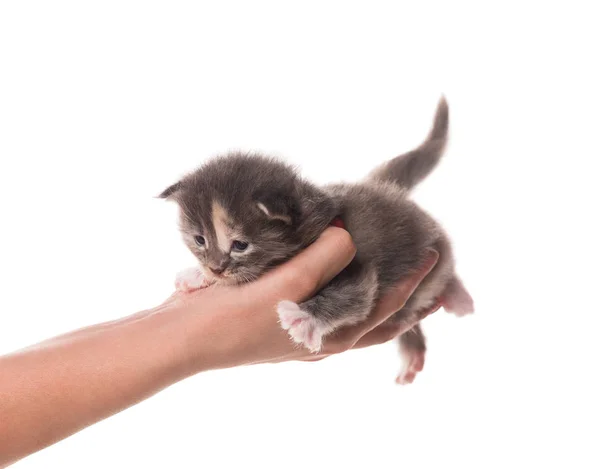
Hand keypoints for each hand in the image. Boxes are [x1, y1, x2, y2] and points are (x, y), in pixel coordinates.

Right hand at [159, 227, 439, 374]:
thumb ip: (324, 258)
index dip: (413, 283)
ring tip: (387, 268)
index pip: (386, 310)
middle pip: (376, 320)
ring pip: (349, 310)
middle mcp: (320, 339)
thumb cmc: (234, 318)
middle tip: (428, 275)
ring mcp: (300, 331)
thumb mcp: (286, 284)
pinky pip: (320, 299)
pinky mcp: (279, 317)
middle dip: (405, 299)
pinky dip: (337, 284)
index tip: (433, 254)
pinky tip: (331, 264)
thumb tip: (349, 235)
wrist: (183, 338)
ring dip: (372, 292)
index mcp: (329, 339)